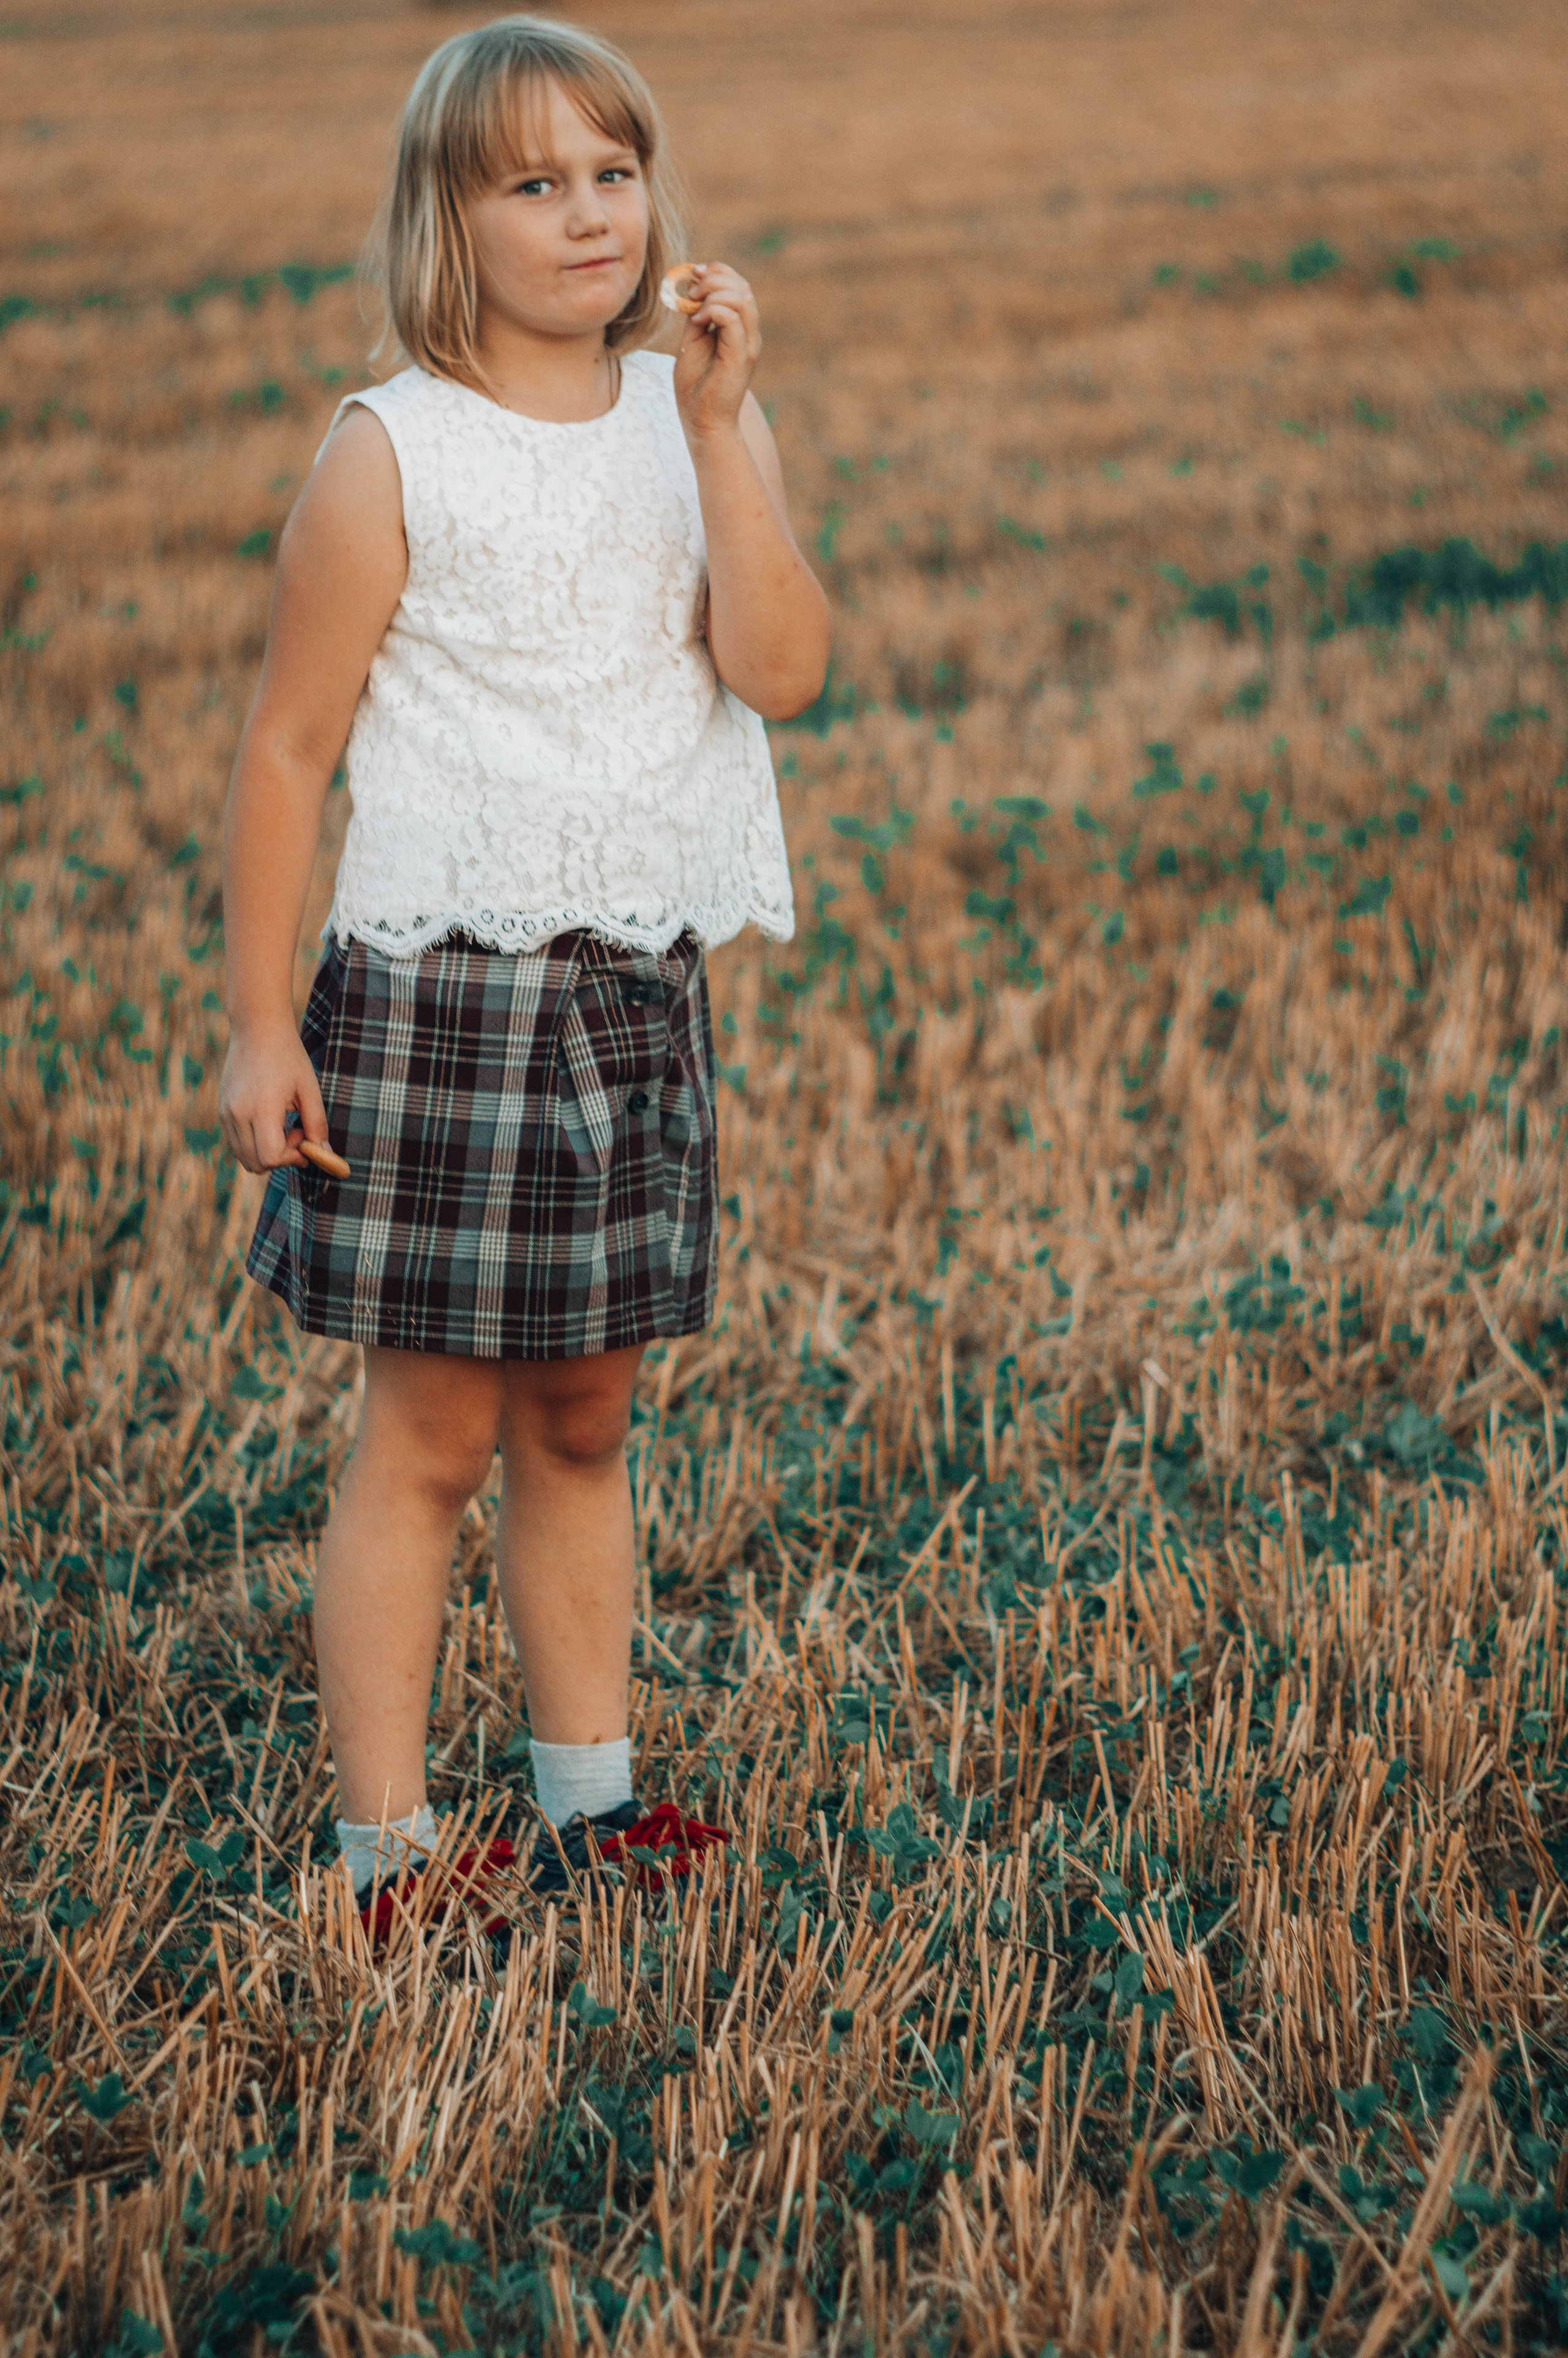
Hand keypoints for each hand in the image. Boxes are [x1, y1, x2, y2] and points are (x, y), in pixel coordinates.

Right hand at [219, 1024, 330, 1174]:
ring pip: (243, 1156)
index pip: (270, 1157)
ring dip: (265, 1152)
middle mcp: (237, 1114)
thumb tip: (323, 1153)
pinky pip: (235, 1143)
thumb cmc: (288, 1057)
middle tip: (295, 1132)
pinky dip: (253, 1143)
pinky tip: (268, 1121)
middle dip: (280, 1158)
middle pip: (255, 1163)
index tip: (304, 1139)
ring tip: (282, 1125)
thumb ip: (317, 1123)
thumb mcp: (310, 1089)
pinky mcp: (221, 1110)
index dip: (291, 1157)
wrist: (257, 1030)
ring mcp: (225, 1113)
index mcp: (261, 1108)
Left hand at [672, 263, 760, 446]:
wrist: (702, 421)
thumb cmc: (696, 385)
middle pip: (743, 287)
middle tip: (691, 292)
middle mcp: (749, 334)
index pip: (739, 285)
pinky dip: (712, 310)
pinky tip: (696, 322)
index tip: (694, 274)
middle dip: (714, 279)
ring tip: (694, 309)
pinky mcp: (741, 356)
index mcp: (740, 328)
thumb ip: (696, 316)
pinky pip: (733, 319)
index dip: (718, 271)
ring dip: (713, 294)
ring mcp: (748, 345)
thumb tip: (693, 291)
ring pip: (742, 298)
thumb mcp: (692, 341)